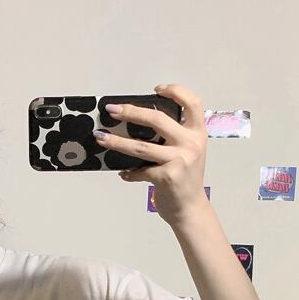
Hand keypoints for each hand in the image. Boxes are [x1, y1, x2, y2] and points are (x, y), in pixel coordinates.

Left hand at [94, 83, 208, 225]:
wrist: (190, 209)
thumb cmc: (185, 179)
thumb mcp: (187, 153)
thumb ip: (173, 137)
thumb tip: (138, 123)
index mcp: (197, 133)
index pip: (192, 103)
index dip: (175, 91)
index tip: (156, 90)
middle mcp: (191, 144)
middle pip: (157, 120)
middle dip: (131, 112)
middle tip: (112, 110)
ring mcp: (180, 160)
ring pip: (141, 147)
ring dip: (117, 142)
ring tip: (101, 138)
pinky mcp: (167, 177)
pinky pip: (140, 171)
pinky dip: (129, 173)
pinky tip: (123, 174)